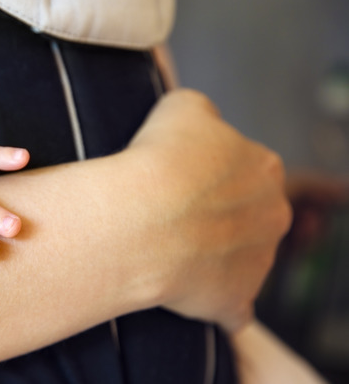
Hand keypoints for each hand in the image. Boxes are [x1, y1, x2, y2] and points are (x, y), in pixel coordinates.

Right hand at [128, 89, 291, 331]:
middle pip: (248, 216)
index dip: (207, 174)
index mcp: (265, 168)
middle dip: (217, 216)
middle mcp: (273, 215)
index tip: (178, 179)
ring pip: (238, 259)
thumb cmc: (159, 161)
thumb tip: (201, 123)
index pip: (243, 169)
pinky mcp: (236, 302)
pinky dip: (210, 302)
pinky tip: (182, 292)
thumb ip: (202, 113)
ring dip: (210, 256)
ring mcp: (258, 263)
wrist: (141, 221)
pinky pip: (228, 306)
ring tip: (166, 248)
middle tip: (171, 213)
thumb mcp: (181, 107)